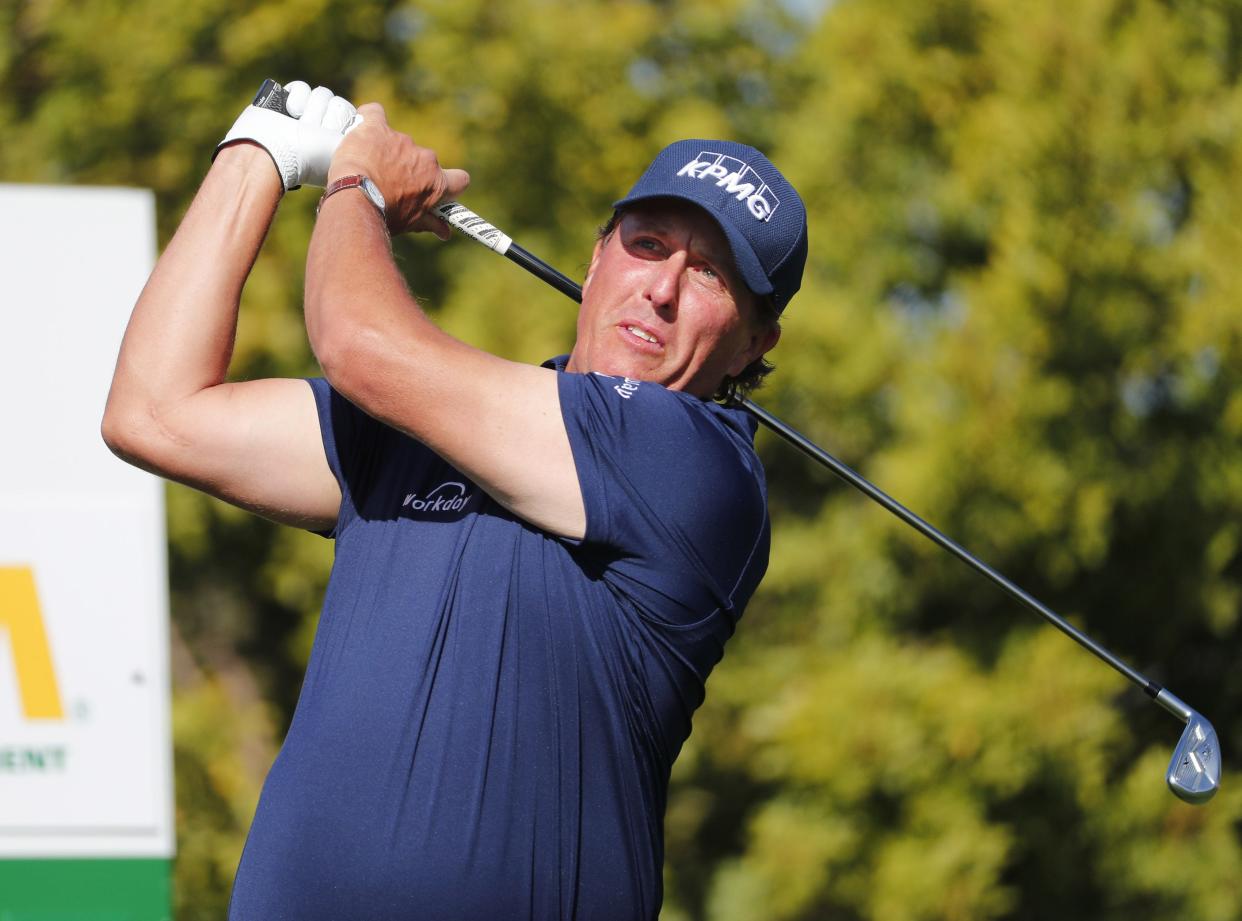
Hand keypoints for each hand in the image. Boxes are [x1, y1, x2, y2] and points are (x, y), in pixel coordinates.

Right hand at [216, 80, 358, 189]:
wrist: (271, 153)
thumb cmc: (309, 157)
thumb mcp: (342, 149)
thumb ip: (360, 136)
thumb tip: (369, 116)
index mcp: (336, 143)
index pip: (351, 116)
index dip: (340, 121)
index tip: (331, 134)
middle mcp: (322, 129)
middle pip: (337, 103)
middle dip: (324, 116)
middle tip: (313, 131)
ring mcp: (304, 116)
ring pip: (321, 93)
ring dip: (309, 109)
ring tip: (299, 125)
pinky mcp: (286, 102)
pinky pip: (301, 87)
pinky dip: (294, 98)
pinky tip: (288, 113)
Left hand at [327, 103, 469, 237]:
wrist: (355, 200)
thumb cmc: (383, 215)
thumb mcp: (408, 222)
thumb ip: (429, 222)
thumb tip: (445, 232)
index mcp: (436, 183)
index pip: (459, 179)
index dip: (449, 182)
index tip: (433, 186)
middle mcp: (425, 158)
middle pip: (421, 160)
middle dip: (406, 168)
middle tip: (386, 183)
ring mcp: (401, 141)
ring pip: (396, 141)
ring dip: (384, 150)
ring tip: (364, 168)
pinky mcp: (377, 128)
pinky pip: (373, 114)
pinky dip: (367, 120)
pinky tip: (359, 130)